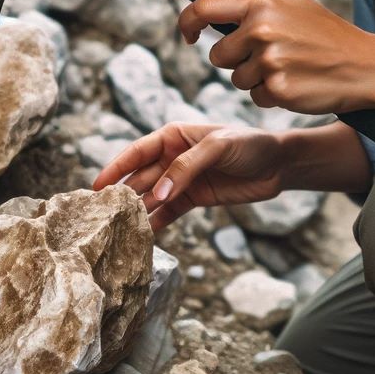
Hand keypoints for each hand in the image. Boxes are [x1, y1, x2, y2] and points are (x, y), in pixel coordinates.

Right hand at [92, 122, 285, 232]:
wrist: (278, 164)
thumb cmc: (249, 144)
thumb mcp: (218, 147)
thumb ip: (186, 168)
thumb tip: (158, 195)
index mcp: (173, 135)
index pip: (137, 151)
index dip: (116, 168)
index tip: (96, 186)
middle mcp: (172, 157)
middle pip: (140, 177)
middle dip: (122, 195)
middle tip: (101, 216)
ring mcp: (181, 180)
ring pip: (151, 197)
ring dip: (136, 212)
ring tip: (117, 231)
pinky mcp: (193, 199)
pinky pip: (168, 213)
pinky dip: (156, 224)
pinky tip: (142, 238)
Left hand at [177, 0, 372, 116]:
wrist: (364, 64)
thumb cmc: (325, 30)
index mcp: (262, 2)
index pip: (203, 7)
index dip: (186, 23)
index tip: (188, 35)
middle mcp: (261, 29)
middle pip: (217, 54)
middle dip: (236, 58)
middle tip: (270, 53)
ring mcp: (269, 61)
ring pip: (235, 79)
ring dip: (255, 78)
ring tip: (288, 67)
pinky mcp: (278, 90)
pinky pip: (255, 97)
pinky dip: (271, 95)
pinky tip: (295, 83)